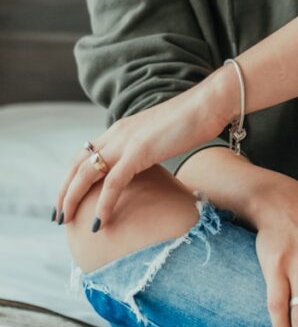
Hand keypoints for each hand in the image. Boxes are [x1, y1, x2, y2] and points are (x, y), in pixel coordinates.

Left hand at [53, 74, 232, 229]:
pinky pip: (113, 183)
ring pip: (87, 174)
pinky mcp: (139, 151)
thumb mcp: (161, 137)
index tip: (68, 198)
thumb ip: (148, 149)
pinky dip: (103, 204)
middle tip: (58, 216)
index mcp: (121, 129)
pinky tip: (99, 222)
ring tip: (67, 221)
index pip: (86, 154)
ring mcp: (126, 141)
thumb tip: (147, 168)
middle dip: (64, 191)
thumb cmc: (193, 121)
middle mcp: (117, 133)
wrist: (209, 104)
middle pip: (78, 164)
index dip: (73, 177)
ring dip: (73, 199)